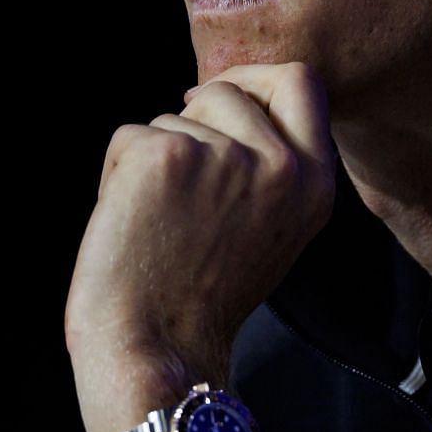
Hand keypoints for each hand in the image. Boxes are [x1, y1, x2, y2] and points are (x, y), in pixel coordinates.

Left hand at [65, 62, 335, 418]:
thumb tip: (225, 93)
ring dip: (156, 155)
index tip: (223, 97)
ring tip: (160, 221)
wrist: (156, 351)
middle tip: (180, 188)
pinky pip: (130, 136)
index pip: (300, 81)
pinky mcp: (164, 157)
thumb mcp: (269, 227)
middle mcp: (279, 165)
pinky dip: (118, 173)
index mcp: (314, 183)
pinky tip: (132, 224)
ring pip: (173, 115)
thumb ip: (269, 164)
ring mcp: (222, 157)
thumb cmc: (199, 296)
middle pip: (227, 90)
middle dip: (193, 122)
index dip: (255, 79)